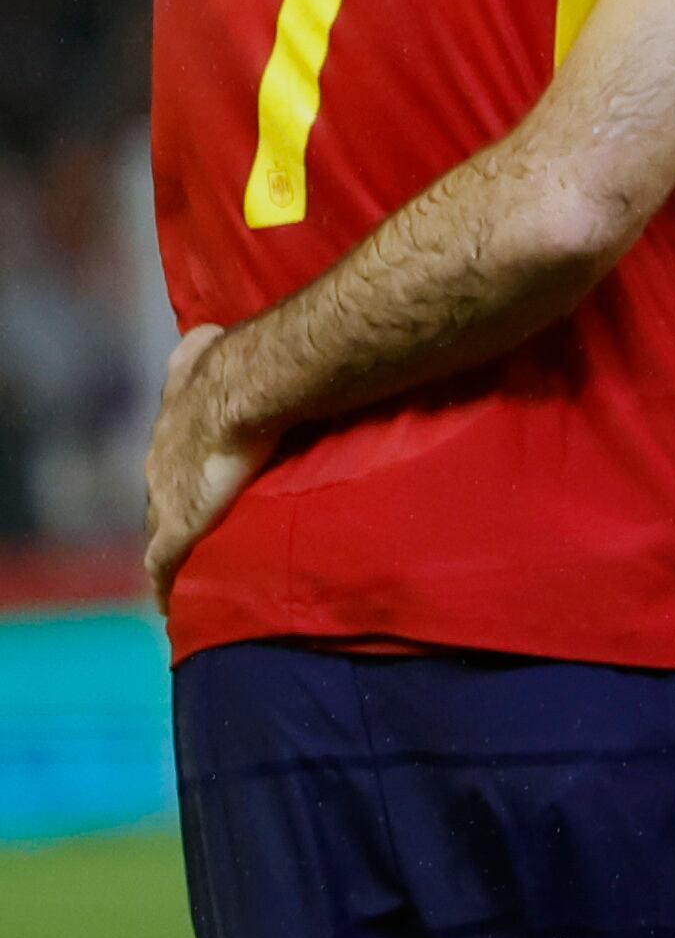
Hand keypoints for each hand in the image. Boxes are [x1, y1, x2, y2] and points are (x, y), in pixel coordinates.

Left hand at [144, 326, 273, 613]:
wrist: (251, 387)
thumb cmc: (248, 364)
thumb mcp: (211, 349)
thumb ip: (207, 350)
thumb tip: (206, 333)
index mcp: (172, 420)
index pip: (170, 449)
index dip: (182, 464)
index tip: (194, 476)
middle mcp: (161, 457)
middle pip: (163, 489)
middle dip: (175, 504)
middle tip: (197, 523)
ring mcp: (166, 494)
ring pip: (161, 527)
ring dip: (173, 544)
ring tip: (189, 564)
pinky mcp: (178, 526)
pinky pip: (165, 565)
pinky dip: (167, 583)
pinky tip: (170, 603)